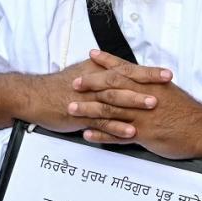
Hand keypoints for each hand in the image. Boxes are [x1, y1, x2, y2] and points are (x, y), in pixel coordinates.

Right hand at [29, 51, 170, 132]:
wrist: (33, 96)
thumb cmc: (60, 87)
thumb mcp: (84, 75)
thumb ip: (104, 74)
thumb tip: (125, 74)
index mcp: (97, 71)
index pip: (127, 69)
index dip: (147, 71)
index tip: (167, 74)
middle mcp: (94, 82)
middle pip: (123, 80)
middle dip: (146, 83)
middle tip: (166, 86)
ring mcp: (87, 100)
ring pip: (114, 99)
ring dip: (133, 102)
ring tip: (152, 106)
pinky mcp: (80, 116)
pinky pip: (101, 122)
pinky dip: (116, 127)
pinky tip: (131, 131)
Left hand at [67, 50, 201, 159]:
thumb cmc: (189, 112)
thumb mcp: (171, 93)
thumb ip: (152, 88)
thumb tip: (140, 84)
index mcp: (151, 84)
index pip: (125, 69)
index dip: (107, 62)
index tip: (91, 55)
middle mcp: (144, 97)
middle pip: (112, 87)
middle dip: (91, 84)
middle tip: (74, 82)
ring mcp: (142, 116)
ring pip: (110, 110)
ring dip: (89, 109)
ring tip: (72, 108)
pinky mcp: (144, 134)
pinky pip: (117, 134)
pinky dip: (101, 134)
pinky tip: (87, 134)